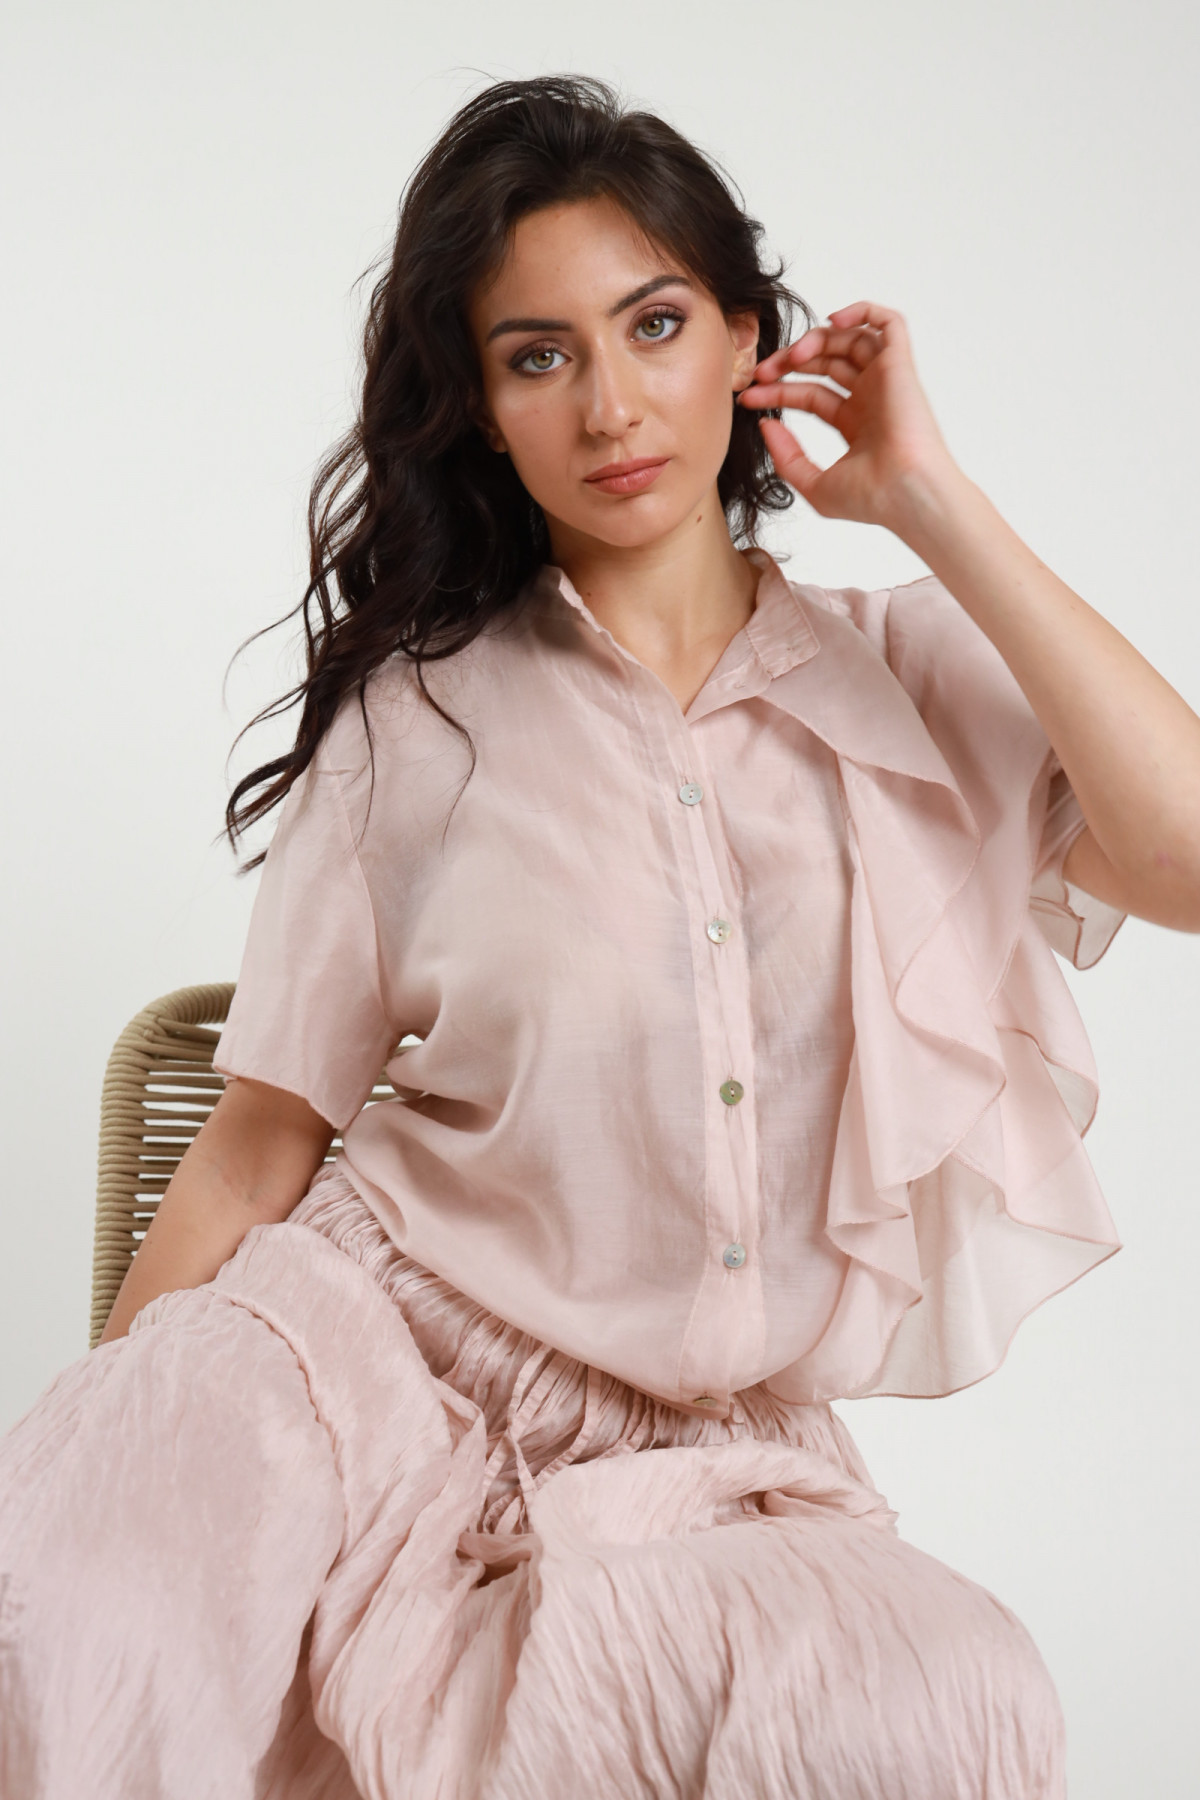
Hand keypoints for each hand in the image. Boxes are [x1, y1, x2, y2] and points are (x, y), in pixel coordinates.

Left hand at [738, 302, 959, 530]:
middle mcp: (871, 398)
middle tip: (761, 372)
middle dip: (789, 362)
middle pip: (825, 363)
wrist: (906, 494)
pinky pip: (888, 323)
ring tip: (793, 356)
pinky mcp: (900, 366)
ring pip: (849, 340)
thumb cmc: (871, 499)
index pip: (810, 395)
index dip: (777, 392)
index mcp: (855, 424)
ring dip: (815, 340)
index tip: (749, 397)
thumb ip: (786, 456)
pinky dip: (862, 312)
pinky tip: (832, 321)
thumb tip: (766, 425)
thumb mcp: (813, 484)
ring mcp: (886, 381)